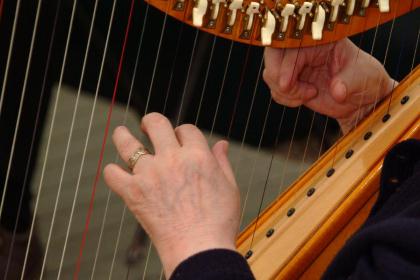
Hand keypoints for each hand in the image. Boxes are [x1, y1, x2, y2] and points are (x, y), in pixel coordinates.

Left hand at [103, 113, 239, 277]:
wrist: (200, 249)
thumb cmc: (218, 222)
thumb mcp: (230, 187)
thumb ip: (223, 162)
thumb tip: (220, 144)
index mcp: (197, 155)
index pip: (186, 128)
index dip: (183, 132)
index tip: (181, 139)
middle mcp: (172, 159)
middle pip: (156, 123)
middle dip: (151, 121)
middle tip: (148, 126)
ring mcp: (150, 175)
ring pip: (127, 142)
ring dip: (123, 135)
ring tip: (122, 134)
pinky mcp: (133, 193)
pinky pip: (113, 174)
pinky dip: (113, 172)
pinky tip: (118, 172)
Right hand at [263, 38, 394, 132]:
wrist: (362, 99)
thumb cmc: (365, 80)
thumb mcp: (363, 76)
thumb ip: (350, 82)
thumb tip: (337, 90)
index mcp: (321, 40)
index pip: (293, 47)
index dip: (286, 65)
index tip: (287, 84)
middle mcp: (305, 50)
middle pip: (273, 56)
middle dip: (276, 76)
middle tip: (287, 90)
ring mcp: (296, 66)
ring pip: (271, 74)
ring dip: (283, 91)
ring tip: (308, 95)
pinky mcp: (292, 82)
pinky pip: (276, 89)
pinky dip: (285, 98)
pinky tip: (303, 99)